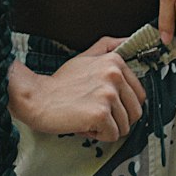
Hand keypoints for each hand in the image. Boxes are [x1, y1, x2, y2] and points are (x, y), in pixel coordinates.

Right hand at [8, 36, 145, 140]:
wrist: (36, 98)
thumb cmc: (60, 82)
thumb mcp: (86, 56)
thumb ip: (108, 46)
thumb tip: (128, 40)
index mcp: (115, 62)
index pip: (139, 95)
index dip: (121, 105)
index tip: (100, 101)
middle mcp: (115, 75)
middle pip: (135, 112)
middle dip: (117, 119)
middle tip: (94, 112)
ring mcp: (108, 94)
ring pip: (125, 126)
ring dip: (106, 128)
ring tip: (87, 115)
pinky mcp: (101, 114)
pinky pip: (113, 135)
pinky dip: (98, 135)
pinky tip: (83, 123)